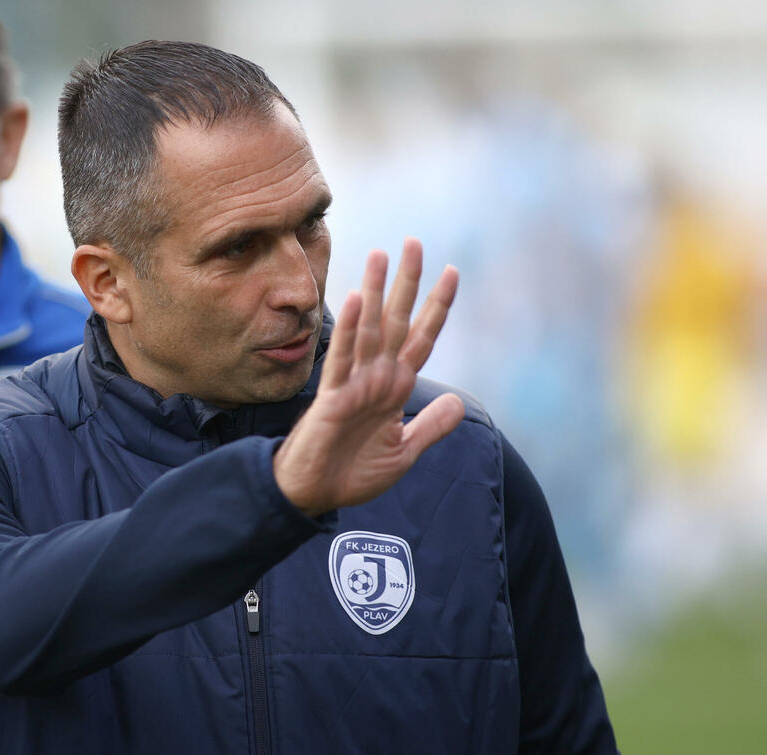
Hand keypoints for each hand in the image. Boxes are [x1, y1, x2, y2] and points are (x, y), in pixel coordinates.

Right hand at [273, 238, 463, 515]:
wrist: (313, 496)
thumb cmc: (351, 474)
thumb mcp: (403, 452)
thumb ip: (430, 427)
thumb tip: (458, 402)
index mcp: (395, 388)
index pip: (420, 338)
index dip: (437, 307)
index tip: (452, 271)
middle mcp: (376, 378)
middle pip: (395, 321)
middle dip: (406, 283)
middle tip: (414, 242)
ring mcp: (354, 384)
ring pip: (368, 329)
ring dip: (374, 292)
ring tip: (379, 254)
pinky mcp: (332, 398)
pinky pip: (342, 360)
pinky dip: (348, 330)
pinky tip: (352, 300)